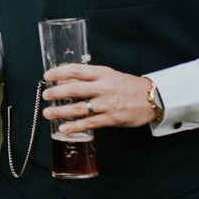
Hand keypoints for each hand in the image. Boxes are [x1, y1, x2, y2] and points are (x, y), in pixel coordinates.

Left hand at [41, 64, 156, 133]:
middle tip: (45, 95)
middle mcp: (104, 87)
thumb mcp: (109, 76)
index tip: (47, 76)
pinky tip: (63, 129)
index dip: (58, 72)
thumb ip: (88, 78)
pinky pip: (89, 123)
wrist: (153, 98)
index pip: (76, 70)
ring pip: (79, 108)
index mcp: (103, 73)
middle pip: (75, 88)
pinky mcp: (112, 118)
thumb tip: (63, 81)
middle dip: (56, 93)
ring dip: (60, 111)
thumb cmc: (128, 86)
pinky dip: (74, 127)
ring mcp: (108, 104)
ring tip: (48, 113)